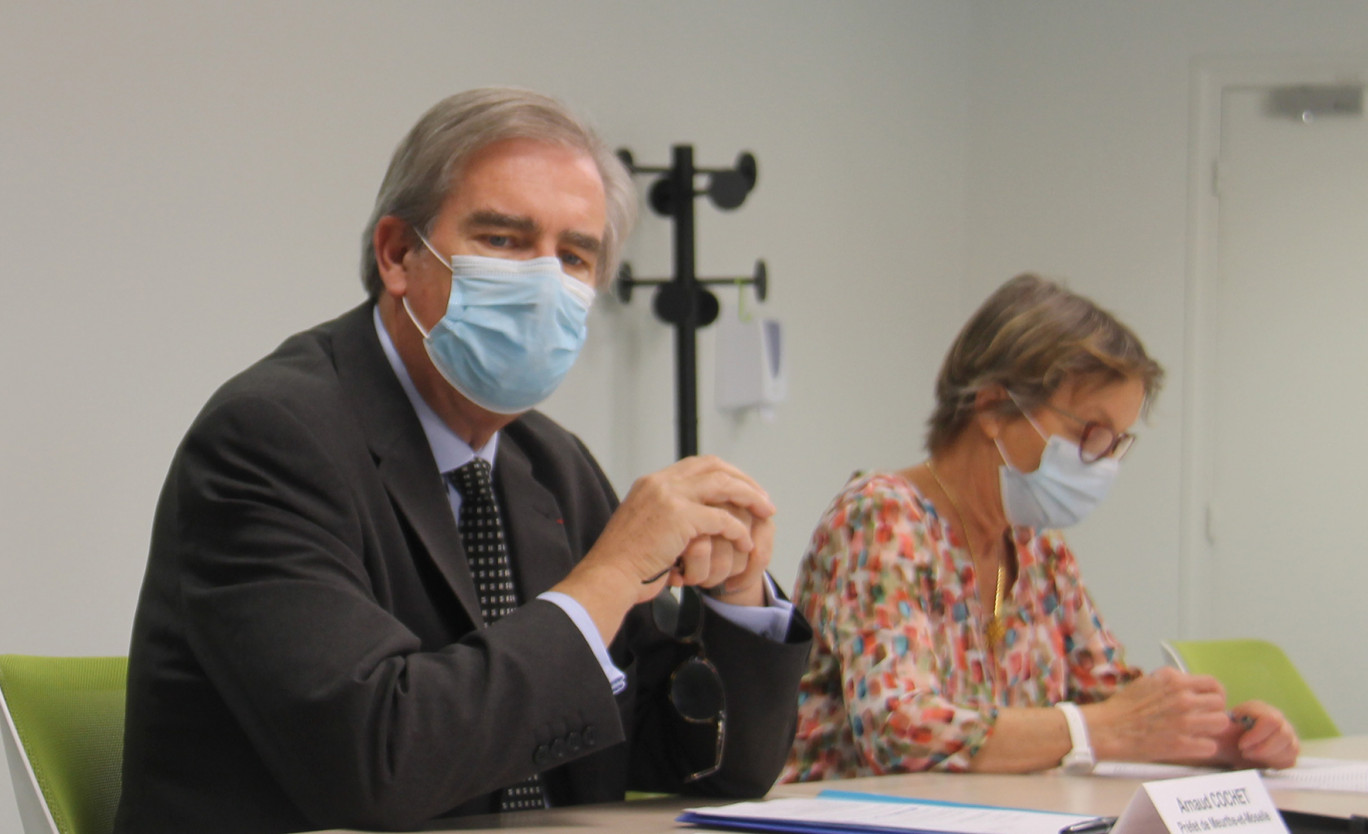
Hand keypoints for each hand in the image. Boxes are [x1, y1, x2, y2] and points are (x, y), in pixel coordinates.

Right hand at [580, 456, 774, 603]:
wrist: (609, 576)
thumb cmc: (625, 562)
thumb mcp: (644, 527)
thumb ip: (666, 516)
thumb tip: (694, 524)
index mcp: (652, 483)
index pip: (698, 465)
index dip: (725, 474)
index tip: (743, 490)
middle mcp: (660, 483)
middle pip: (715, 466)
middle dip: (744, 481)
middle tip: (764, 499)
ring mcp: (669, 496)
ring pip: (723, 485)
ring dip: (750, 498)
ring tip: (766, 512)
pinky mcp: (679, 517)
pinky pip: (721, 519)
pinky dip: (738, 530)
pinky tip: (746, 542)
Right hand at [1087, 667, 1230, 762]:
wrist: (1107, 729)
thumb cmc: (1123, 707)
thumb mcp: (1147, 682)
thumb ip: (1171, 682)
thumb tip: (1187, 685)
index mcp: (1174, 681)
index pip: (1213, 683)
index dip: (1215, 693)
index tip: (1211, 700)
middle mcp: (1183, 700)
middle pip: (1220, 704)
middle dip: (1213, 710)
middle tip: (1204, 717)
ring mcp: (1185, 723)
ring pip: (1221, 723)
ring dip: (1212, 728)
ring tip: (1200, 731)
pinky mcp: (1182, 745)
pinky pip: (1210, 746)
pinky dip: (1203, 747)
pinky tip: (1192, 745)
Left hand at [1224, 701, 1298, 769]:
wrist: (1227, 744)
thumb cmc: (1223, 733)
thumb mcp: (1219, 726)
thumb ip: (1220, 722)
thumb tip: (1222, 721)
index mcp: (1260, 708)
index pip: (1270, 720)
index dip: (1256, 735)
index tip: (1241, 745)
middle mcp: (1277, 718)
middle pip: (1283, 735)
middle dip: (1263, 749)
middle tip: (1245, 753)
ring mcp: (1286, 733)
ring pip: (1290, 748)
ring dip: (1268, 756)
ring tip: (1250, 756)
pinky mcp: (1290, 749)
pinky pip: (1290, 759)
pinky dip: (1275, 763)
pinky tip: (1260, 761)